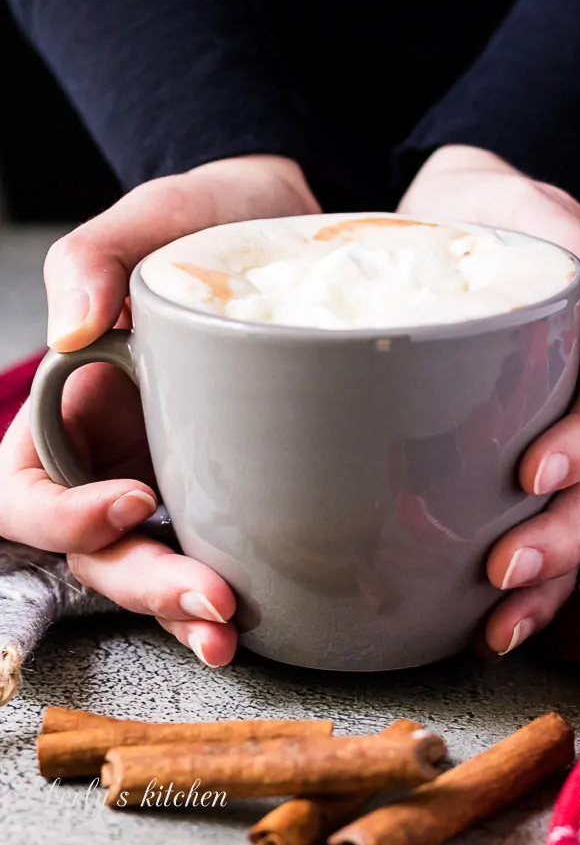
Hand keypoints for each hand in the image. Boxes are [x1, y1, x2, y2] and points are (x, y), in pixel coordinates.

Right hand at [0, 156, 319, 665]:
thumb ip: (91, 259)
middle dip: (143, 582)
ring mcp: (171, 473)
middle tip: (208, 595)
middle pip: (94, 546)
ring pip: (150, 565)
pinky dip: (228, 588)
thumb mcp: (148, 217)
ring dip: (181, 609)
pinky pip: (215, 548)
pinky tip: (261, 610)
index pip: (27, 488)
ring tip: (228, 628)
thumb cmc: (205, 219)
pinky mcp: (228, 483)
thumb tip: (72, 330)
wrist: (288, 226)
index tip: (135, 499)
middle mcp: (112, 451)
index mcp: (70, 403)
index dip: (63, 514)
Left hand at [399, 145, 579, 655]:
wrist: (454, 225)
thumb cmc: (498, 218)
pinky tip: (485, 623)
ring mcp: (566, 443)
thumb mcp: (538, 221)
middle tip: (504, 566)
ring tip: (498, 623)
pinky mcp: (522, 469)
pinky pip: (538, 530)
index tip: (534, 471)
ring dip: (547, 580)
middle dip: (562, 534)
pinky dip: (525, 586)